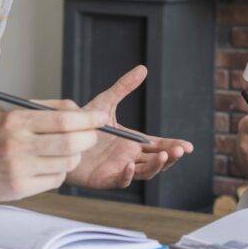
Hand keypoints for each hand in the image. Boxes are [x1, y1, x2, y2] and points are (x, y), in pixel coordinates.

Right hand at [0, 105, 107, 201]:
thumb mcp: (13, 117)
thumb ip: (47, 111)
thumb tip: (82, 111)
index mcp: (17, 120)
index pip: (64, 119)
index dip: (89, 119)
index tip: (103, 117)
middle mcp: (17, 143)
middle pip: (71, 141)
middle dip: (89, 138)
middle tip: (92, 137)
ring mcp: (19, 168)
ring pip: (67, 163)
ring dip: (74, 157)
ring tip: (65, 153)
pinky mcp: (20, 188)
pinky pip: (56, 181)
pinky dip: (60, 174)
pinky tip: (48, 168)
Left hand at [64, 65, 194, 189]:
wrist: (59, 138)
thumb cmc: (82, 124)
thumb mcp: (105, 102)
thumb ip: (124, 88)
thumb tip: (143, 68)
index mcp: (133, 143)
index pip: (159, 146)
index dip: (174, 146)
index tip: (188, 146)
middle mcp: (129, 157)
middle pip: (157, 161)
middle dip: (170, 157)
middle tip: (179, 150)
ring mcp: (119, 169)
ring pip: (145, 172)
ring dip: (156, 167)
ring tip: (165, 156)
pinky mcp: (105, 178)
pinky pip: (120, 180)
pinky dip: (128, 175)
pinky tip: (131, 166)